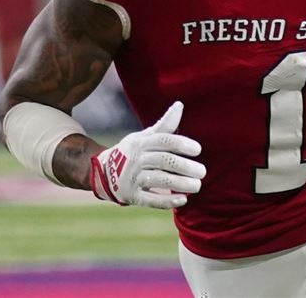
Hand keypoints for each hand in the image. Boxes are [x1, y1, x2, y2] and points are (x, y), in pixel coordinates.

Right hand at [89, 101, 205, 208]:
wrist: (103, 172)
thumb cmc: (133, 152)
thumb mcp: (144, 136)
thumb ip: (164, 125)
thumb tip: (180, 105)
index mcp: (141, 142)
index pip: (164, 140)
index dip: (182, 144)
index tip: (198, 150)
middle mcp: (136, 159)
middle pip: (164, 160)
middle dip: (186, 166)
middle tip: (202, 172)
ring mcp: (133, 178)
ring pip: (160, 180)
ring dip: (181, 184)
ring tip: (197, 185)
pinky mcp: (131, 196)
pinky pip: (151, 200)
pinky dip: (167, 201)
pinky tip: (183, 200)